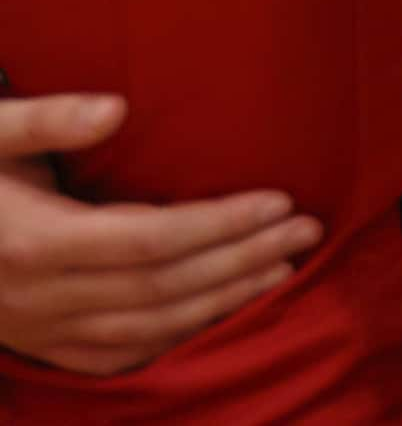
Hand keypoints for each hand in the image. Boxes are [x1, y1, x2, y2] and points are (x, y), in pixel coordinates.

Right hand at [0, 94, 320, 375]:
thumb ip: (42, 118)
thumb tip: (116, 107)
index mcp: (33, 242)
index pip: (151, 240)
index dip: (220, 224)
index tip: (277, 200)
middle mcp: (39, 296)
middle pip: (163, 287)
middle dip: (242, 259)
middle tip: (306, 229)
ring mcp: (36, 328)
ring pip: (148, 327)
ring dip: (223, 301)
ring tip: (284, 267)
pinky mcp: (34, 344)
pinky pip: (114, 356)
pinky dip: (172, 340)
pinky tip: (218, 318)